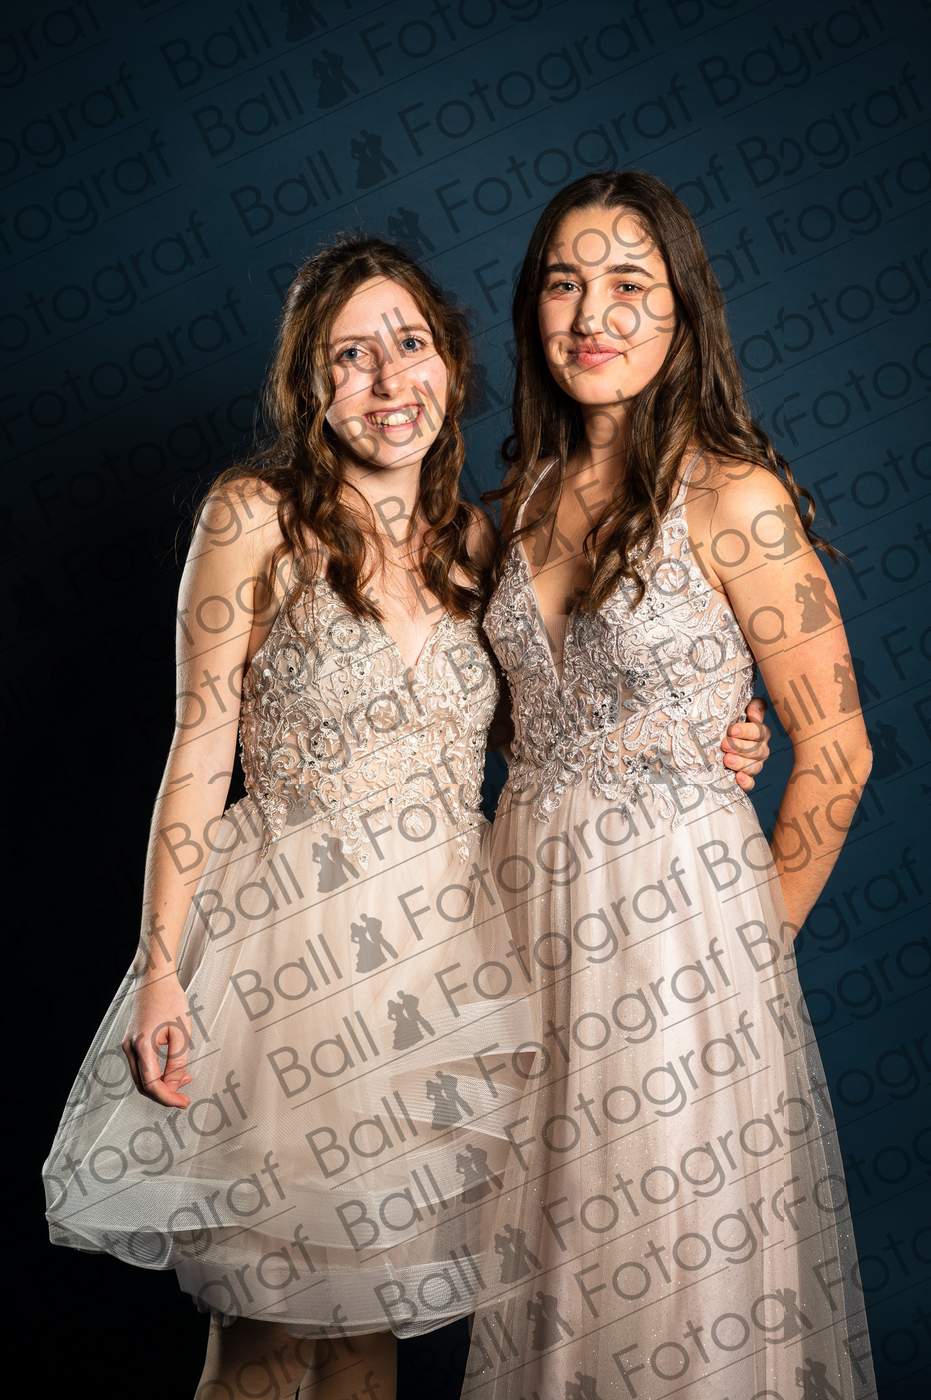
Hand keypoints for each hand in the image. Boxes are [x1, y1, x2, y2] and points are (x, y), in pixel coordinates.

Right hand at [121, 974, 193, 1106]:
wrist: (156, 979)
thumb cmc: (170, 1000)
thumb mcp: (181, 1033)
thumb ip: (178, 1062)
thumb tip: (175, 1086)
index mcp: (142, 1046)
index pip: (152, 1085)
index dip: (168, 1098)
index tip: (184, 1103)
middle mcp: (130, 1048)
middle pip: (143, 1086)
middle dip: (165, 1094)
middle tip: (184, 1098)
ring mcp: (128, 1045)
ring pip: (141, 1078)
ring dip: (161, 1085)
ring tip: (184, 1080)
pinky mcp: (131, 1042)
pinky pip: (141, 1066)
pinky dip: (155, 1074)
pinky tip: (172, 1070)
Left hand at [721, 696, 770, 791]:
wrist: (714, 743)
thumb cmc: (727, 725)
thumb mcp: (737, 712)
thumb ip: (751, 707)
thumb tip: (755, 707)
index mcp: (759, 732)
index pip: (759, 731)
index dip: (746, 731)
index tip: (731, 730)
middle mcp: (760, 749)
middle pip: (758, 751)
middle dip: (740, 747)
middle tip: (724, 745)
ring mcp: (754, 765)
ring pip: (755, 767)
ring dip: (741, 763)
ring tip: (727, 760)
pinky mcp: (745, 779)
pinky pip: (750, 783)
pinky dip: (746, 782)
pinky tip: (738, 777)